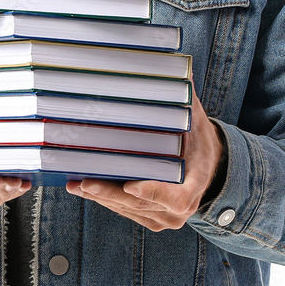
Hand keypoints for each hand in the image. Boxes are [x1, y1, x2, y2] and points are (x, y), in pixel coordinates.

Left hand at [66, 85, 224, 230]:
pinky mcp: (151, 218)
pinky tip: (85, 189)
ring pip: (129, 210)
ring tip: (77, 184)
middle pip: (142, 203)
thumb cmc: (196, 136)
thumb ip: (182, 95)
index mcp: (195, 183)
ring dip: (102, 198)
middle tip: (86, 182)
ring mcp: (165, 217)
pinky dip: (106, 201)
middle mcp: (181, 208)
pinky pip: (126, 212)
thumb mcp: (193, 115)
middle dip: (111, 193)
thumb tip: (173, 66)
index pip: (176, 196)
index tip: (130, 184)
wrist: (207, 164)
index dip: (153, 191)